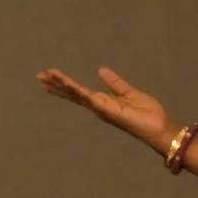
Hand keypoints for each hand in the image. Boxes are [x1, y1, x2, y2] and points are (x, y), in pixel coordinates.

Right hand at [37, 66, 171, 145]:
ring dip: (61, 84)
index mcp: (103, 101)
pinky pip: (87, 97)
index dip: (64, 84)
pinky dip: (76, 89)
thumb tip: (100, 70)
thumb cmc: (147, 114)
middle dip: (56, 85)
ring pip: (76, 94)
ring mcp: (100, 108)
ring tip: (46, 76)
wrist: (158, 127)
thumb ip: (114, 83)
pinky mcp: (105, 109)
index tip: (50, 76)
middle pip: (72, 94)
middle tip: (39, 76)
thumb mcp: (128, 93)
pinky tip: (65, 82)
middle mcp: (98, 106)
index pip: (79, 92)